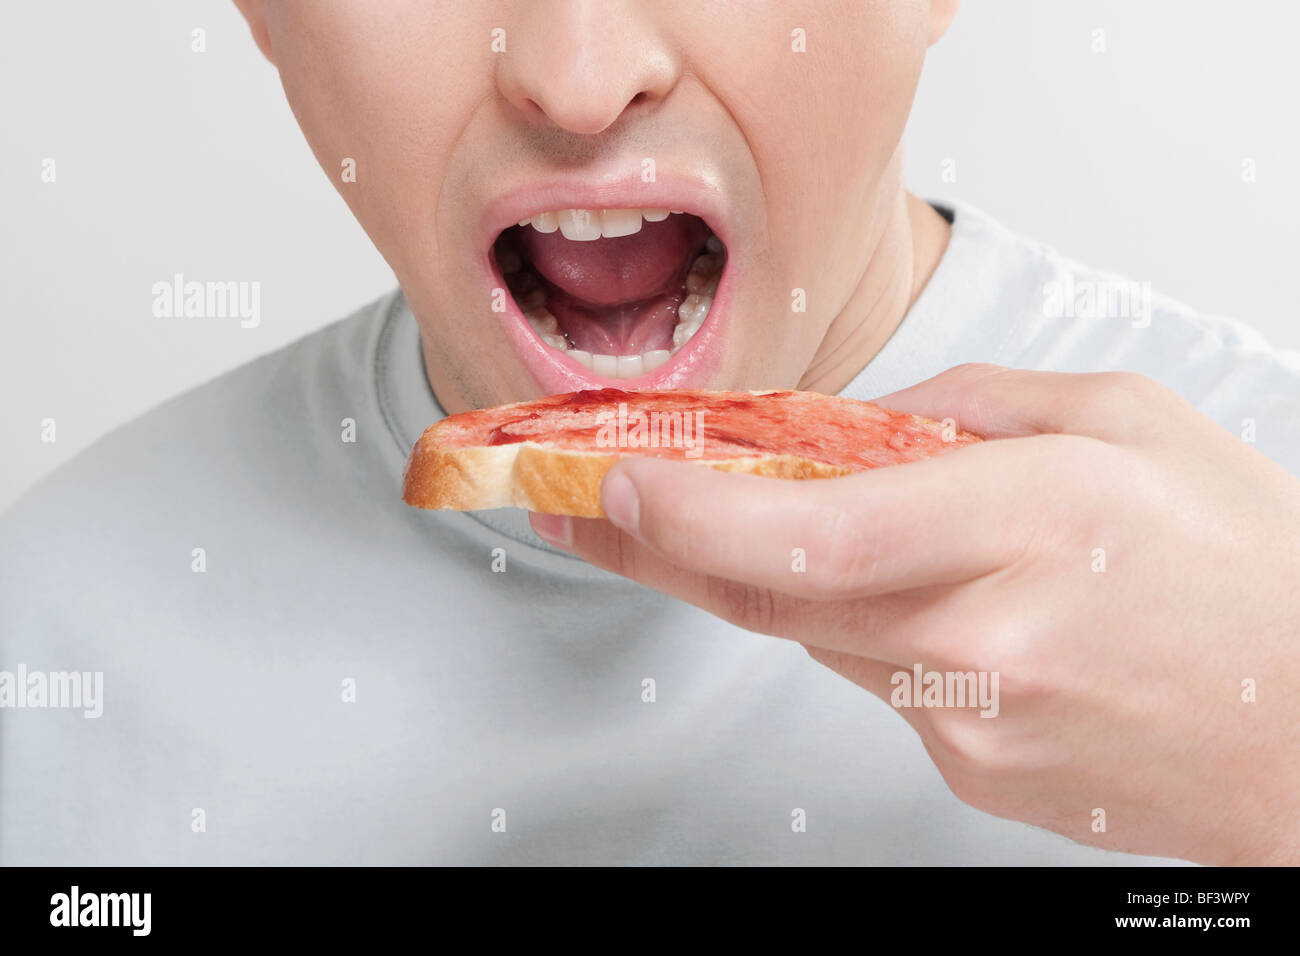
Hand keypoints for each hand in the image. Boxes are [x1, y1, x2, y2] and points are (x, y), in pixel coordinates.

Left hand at [530, 364, 1299, 863]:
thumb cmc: (1255, 574)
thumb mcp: (1129, 424)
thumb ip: (981, 406)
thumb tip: (873, 420)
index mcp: (1024, 526)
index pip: (807, 534)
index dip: (687, 517)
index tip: (612, 485)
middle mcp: (982, 638)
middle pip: (768, 598)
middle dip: (657, 550)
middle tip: (582, 510)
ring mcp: (971, 723)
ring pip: (820, 634)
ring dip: (780, 575)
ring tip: (776, 521)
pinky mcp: (971, 772)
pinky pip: (881, 681)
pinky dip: (867, 625)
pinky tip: (926, 598)